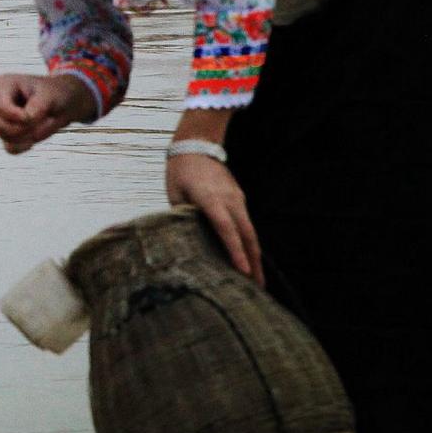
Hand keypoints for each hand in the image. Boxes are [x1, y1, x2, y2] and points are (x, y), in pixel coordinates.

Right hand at [0, 72, 93, 153]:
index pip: (1, 107)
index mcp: (3, 84)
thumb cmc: (55, 94)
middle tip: (40, 124)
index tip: (43, 115)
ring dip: (27, 137)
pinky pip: (10, 148)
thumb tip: (26, 122)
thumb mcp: (50, 96)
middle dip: (18, 129)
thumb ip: (38, 107)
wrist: (63, 101)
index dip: (20, 117)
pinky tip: (37, 134)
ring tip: (46, 125)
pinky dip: (26, 145)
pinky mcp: (4, 133)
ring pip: (2, 136)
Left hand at [165, 152, 263, 285]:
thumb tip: (184, 243)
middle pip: (246, 235)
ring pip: (251, 231)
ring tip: (257, 280)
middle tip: (258, 288)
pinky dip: (250, 243)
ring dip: (255, 256)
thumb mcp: (174, 194)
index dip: (234, 251)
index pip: (225, 229)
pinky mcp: (239, 199)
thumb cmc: (180, 171)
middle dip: (253, 262)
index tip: (242, 271)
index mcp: (210, 199)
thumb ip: (182, 217)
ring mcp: (237, 199)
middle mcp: (229, 200)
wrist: (197, 144)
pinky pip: (247, 224)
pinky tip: (250, 259)